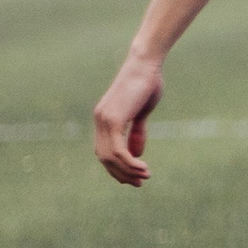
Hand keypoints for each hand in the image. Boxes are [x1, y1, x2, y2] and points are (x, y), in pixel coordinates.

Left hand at [92, 52, 163, 186]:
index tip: (134, 177)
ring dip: (127, 171)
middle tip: (140, 183)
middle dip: (121, 174)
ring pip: (110, 157)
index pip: (104, 151)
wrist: (145, 64)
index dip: (117, 167)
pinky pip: (118, 150)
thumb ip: (137, 131)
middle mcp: (100, 120)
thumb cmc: (147, 83)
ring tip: (145, 176)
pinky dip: (129, 163)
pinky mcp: (113, 120)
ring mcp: (104, 120)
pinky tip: (142, 167)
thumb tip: (136, 153)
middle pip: (104, 158)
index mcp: (104, 118)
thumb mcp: (142, 112)